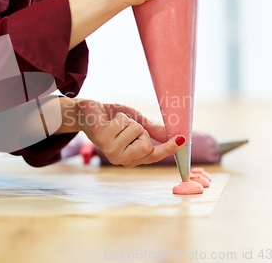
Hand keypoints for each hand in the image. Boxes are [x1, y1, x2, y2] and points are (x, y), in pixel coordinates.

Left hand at [69, 99, 185, 166]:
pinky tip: (108, 120)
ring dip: (128, 121)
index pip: (154, 156)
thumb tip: (173, 135)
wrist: (89, 112)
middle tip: (128, 126)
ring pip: (135, 131)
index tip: (182, 139)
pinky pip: (123, 122)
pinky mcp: (101, 138)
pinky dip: (119, 116)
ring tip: (116, 122)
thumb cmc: (113, 119)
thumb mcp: (137, 124)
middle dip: (141, 130)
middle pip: (146, 145)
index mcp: (131, 158)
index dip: (168, 148)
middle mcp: (120, 159)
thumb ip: (153, 132)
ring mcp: (110, 150)